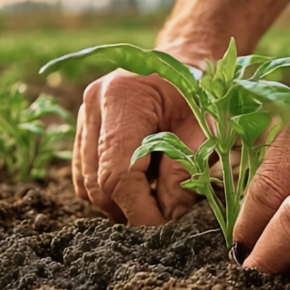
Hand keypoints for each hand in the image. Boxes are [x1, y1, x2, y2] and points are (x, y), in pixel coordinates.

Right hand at [74, 52, 205, 224]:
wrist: (186, 62)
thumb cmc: (202, 94)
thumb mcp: (207, 131)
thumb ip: (184, 174)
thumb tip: (166, 216)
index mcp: (123, 97)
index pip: (118, 175)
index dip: (140, 210)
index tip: (164, 227)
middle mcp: (93, 104)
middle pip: (98, 184)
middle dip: (131, 211)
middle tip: (165, 218)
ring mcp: (82, 116)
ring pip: (87, 185)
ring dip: (120, 203)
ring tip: (155, 197)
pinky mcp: (82, 129)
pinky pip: (86, 176)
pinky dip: (111, 191)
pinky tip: (140, 184)